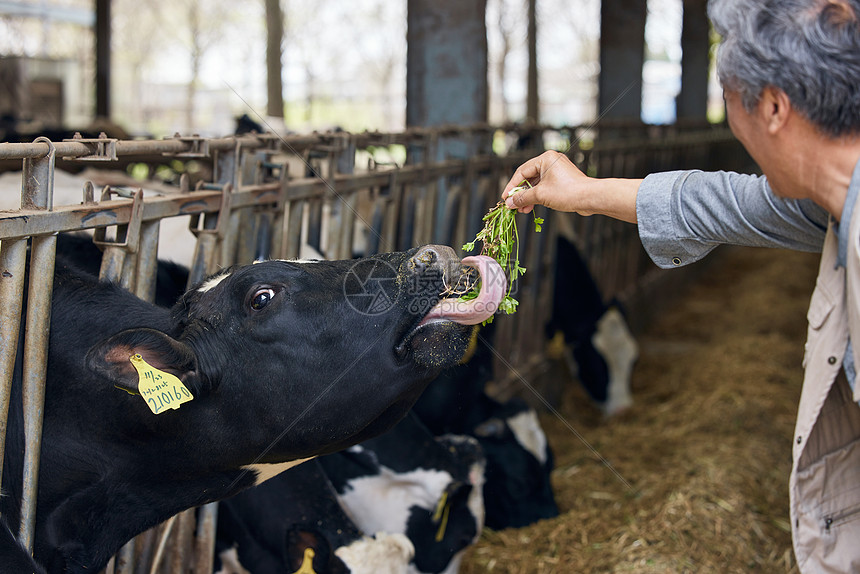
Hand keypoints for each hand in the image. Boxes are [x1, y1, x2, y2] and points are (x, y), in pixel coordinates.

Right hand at [502, 150, 641, 223]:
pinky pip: (545, 187)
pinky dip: (538, 197)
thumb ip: (522, 198)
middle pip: (529, 177)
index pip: (521, 171)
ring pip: (537, 184)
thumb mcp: (540, 195)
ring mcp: (558, 171)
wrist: (591, 198)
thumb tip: (509, 203)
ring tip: (523, 210)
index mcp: (545, 158)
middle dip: (520, 193)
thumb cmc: (567, 192)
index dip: (511, 186)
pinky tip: (532, 207)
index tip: (505, 198)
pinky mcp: (563, 180)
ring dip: (529, 197)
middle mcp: (551, 161)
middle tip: (513, 206)